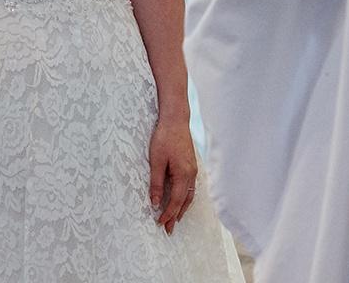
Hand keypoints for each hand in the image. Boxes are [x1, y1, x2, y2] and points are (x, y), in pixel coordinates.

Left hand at [148, 117, 197, 233]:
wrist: (175, 119)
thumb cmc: (164, 138)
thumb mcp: (156, 161)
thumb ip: (156, 183)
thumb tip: (156, 203)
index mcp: (183, 175)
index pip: (176, 201)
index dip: (168, 214)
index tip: (160, 224)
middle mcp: (191, 174)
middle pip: (185, 202)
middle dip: (176, 216)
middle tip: (168, 230)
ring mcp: (193, 170)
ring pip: (189, 195)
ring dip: (181, 208)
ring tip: (174, 219)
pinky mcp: (191, 165)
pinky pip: (190, 187)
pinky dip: (185, 198)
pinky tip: (180, 200)